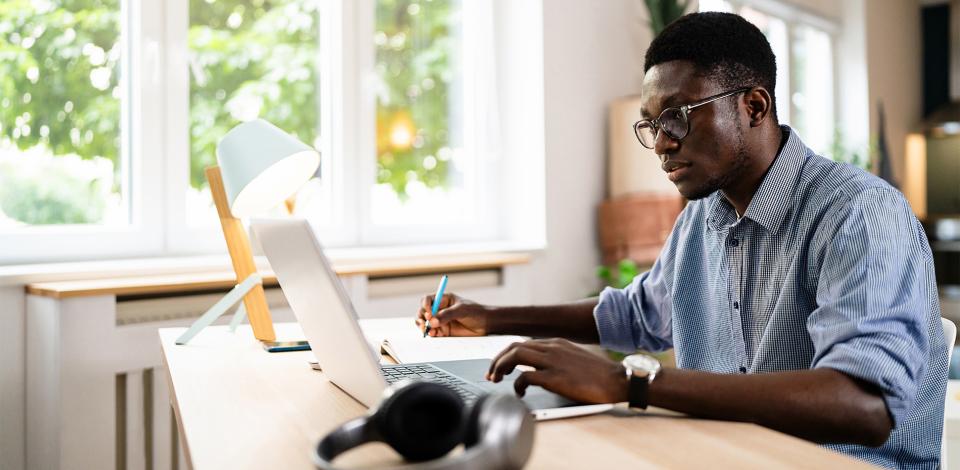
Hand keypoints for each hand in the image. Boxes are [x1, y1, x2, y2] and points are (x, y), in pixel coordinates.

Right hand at [415, 293, 488, 336]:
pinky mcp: (444, 331)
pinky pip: (433, 332)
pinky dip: (430, 333)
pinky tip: (433, 334)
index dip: (426, 305)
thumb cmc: (476, 312)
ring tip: (428, 330)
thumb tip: (432, 321)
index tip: (429, 313)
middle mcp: (440, 309)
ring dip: (424, 326)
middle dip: (421, 317)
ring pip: (426, 323)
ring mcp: (441, 321)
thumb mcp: (462, 310)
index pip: (428, 300)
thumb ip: (447, 315)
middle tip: (424, 323)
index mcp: (444, 299)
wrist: (486, 324)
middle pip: (423, 312)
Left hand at [486, 338, 627, 403]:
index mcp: (557, 343)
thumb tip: (540, 370)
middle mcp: (552, 348)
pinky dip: (517, 384)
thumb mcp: (574, 359)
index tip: (500, 367)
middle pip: (513, 346)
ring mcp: (552, 361)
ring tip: (497, 380)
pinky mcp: (555, 377)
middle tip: (491, 374)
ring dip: (500, 367)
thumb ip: (557, 359)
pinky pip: (525, 376)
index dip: (506, 354)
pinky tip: (520, 393)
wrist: (618, 380)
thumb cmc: (599, 375)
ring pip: (514, 355)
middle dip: (497, 359)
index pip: (523, 343)